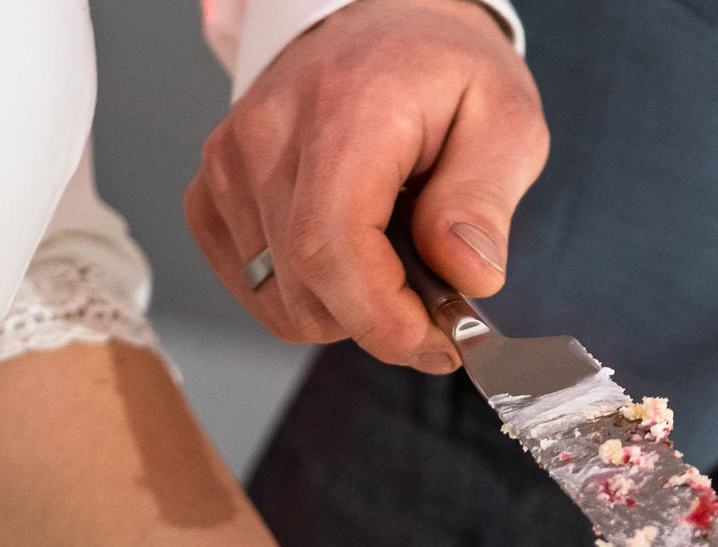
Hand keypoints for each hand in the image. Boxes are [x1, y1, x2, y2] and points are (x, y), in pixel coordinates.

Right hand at [185, 0, 546, 370]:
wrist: (382, 26)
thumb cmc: (443, 72)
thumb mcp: (506, 120)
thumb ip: (485, 200)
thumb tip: (467, 276)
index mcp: (344, 111)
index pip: (331, 247)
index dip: (381, 320)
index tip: (437, 344)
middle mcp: (268, 134)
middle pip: (305, 291)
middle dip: (380, 323)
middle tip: (434, 302)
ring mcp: (229, 165)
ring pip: (281, 303)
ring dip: (346, 310)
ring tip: (391, 260)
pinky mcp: (211, 193)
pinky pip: (254, 290)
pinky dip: (307, 298)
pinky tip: (347, 257)